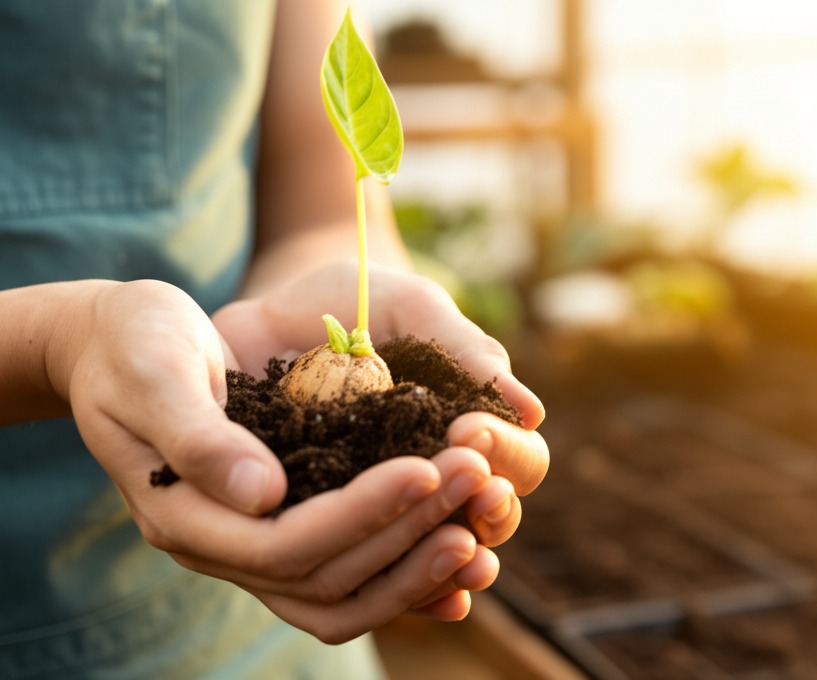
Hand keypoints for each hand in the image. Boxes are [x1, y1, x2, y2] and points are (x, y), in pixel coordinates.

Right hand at [57, 279, 499, 640]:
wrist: (119, 345)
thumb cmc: (135, 342)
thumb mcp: (155, 370)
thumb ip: (198, 435)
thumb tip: (264, 496)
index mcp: (182, 513)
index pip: (286, 542)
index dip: (361, 512)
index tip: (426, 466)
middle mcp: (219, 545)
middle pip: (326, 576)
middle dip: (407, 532)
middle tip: (476, 480)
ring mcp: (249, 545)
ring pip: (341, 594)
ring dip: (415, 568)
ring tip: (480, 528)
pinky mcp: (279, 527)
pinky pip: (346, 574)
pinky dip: (401, 571)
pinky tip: (456, 544)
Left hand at [213, 261, 549, 613]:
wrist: (274, 314)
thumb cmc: (358, 301)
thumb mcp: (410, 307)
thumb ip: (464, 349)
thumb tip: (533, 412)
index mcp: (473, 424)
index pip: (519, 459)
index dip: (503, 450)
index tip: (466, 427)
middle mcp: (442, 475)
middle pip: (493, 517)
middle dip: (491, 509)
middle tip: (469, 487)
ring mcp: (394, 507)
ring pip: (441, 555)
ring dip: (452, 559)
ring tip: (455, 555)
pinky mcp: (336, 525)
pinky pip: (372, 571)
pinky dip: (395, 588)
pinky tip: (406, 593)